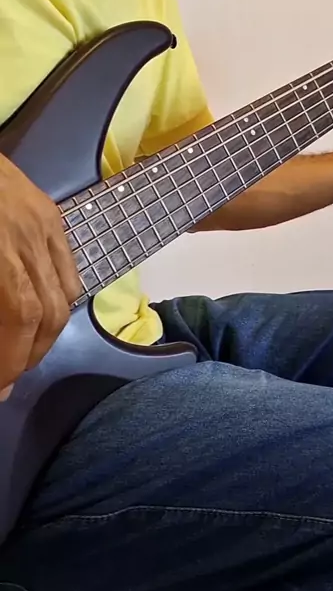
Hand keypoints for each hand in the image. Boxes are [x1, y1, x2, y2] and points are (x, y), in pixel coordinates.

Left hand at [0, 155, 80, 398]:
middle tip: (5, 379)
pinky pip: (68, 267)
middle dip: (25, 357)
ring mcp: (43, 221)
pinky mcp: (49, 212)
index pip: (19, 315)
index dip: (9, 361)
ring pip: (64, 294)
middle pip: (46, 312)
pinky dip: (59, 301)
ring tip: (22, 354)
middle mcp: (27, 235)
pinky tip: (39, 314)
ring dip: (45, 335)